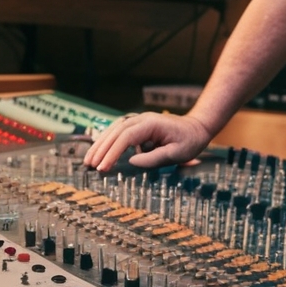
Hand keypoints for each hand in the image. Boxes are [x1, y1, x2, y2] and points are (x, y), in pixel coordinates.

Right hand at [84, 110, 212, 172]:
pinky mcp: (137, 125)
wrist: (196, 128)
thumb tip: (132, 162)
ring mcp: (138, 120)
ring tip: (89, 160)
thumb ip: (155, 158)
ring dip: (100, 144)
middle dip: (101, 149)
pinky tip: (99, 151)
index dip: (112, 153)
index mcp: (151, 124)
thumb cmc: (189, 141)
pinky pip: (118, 131)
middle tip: (90, 165)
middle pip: (115, 132)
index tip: (103, 167)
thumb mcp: (177, 153)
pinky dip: (107, 141)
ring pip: (113, 130)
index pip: (126, 137)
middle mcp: (141, 118)